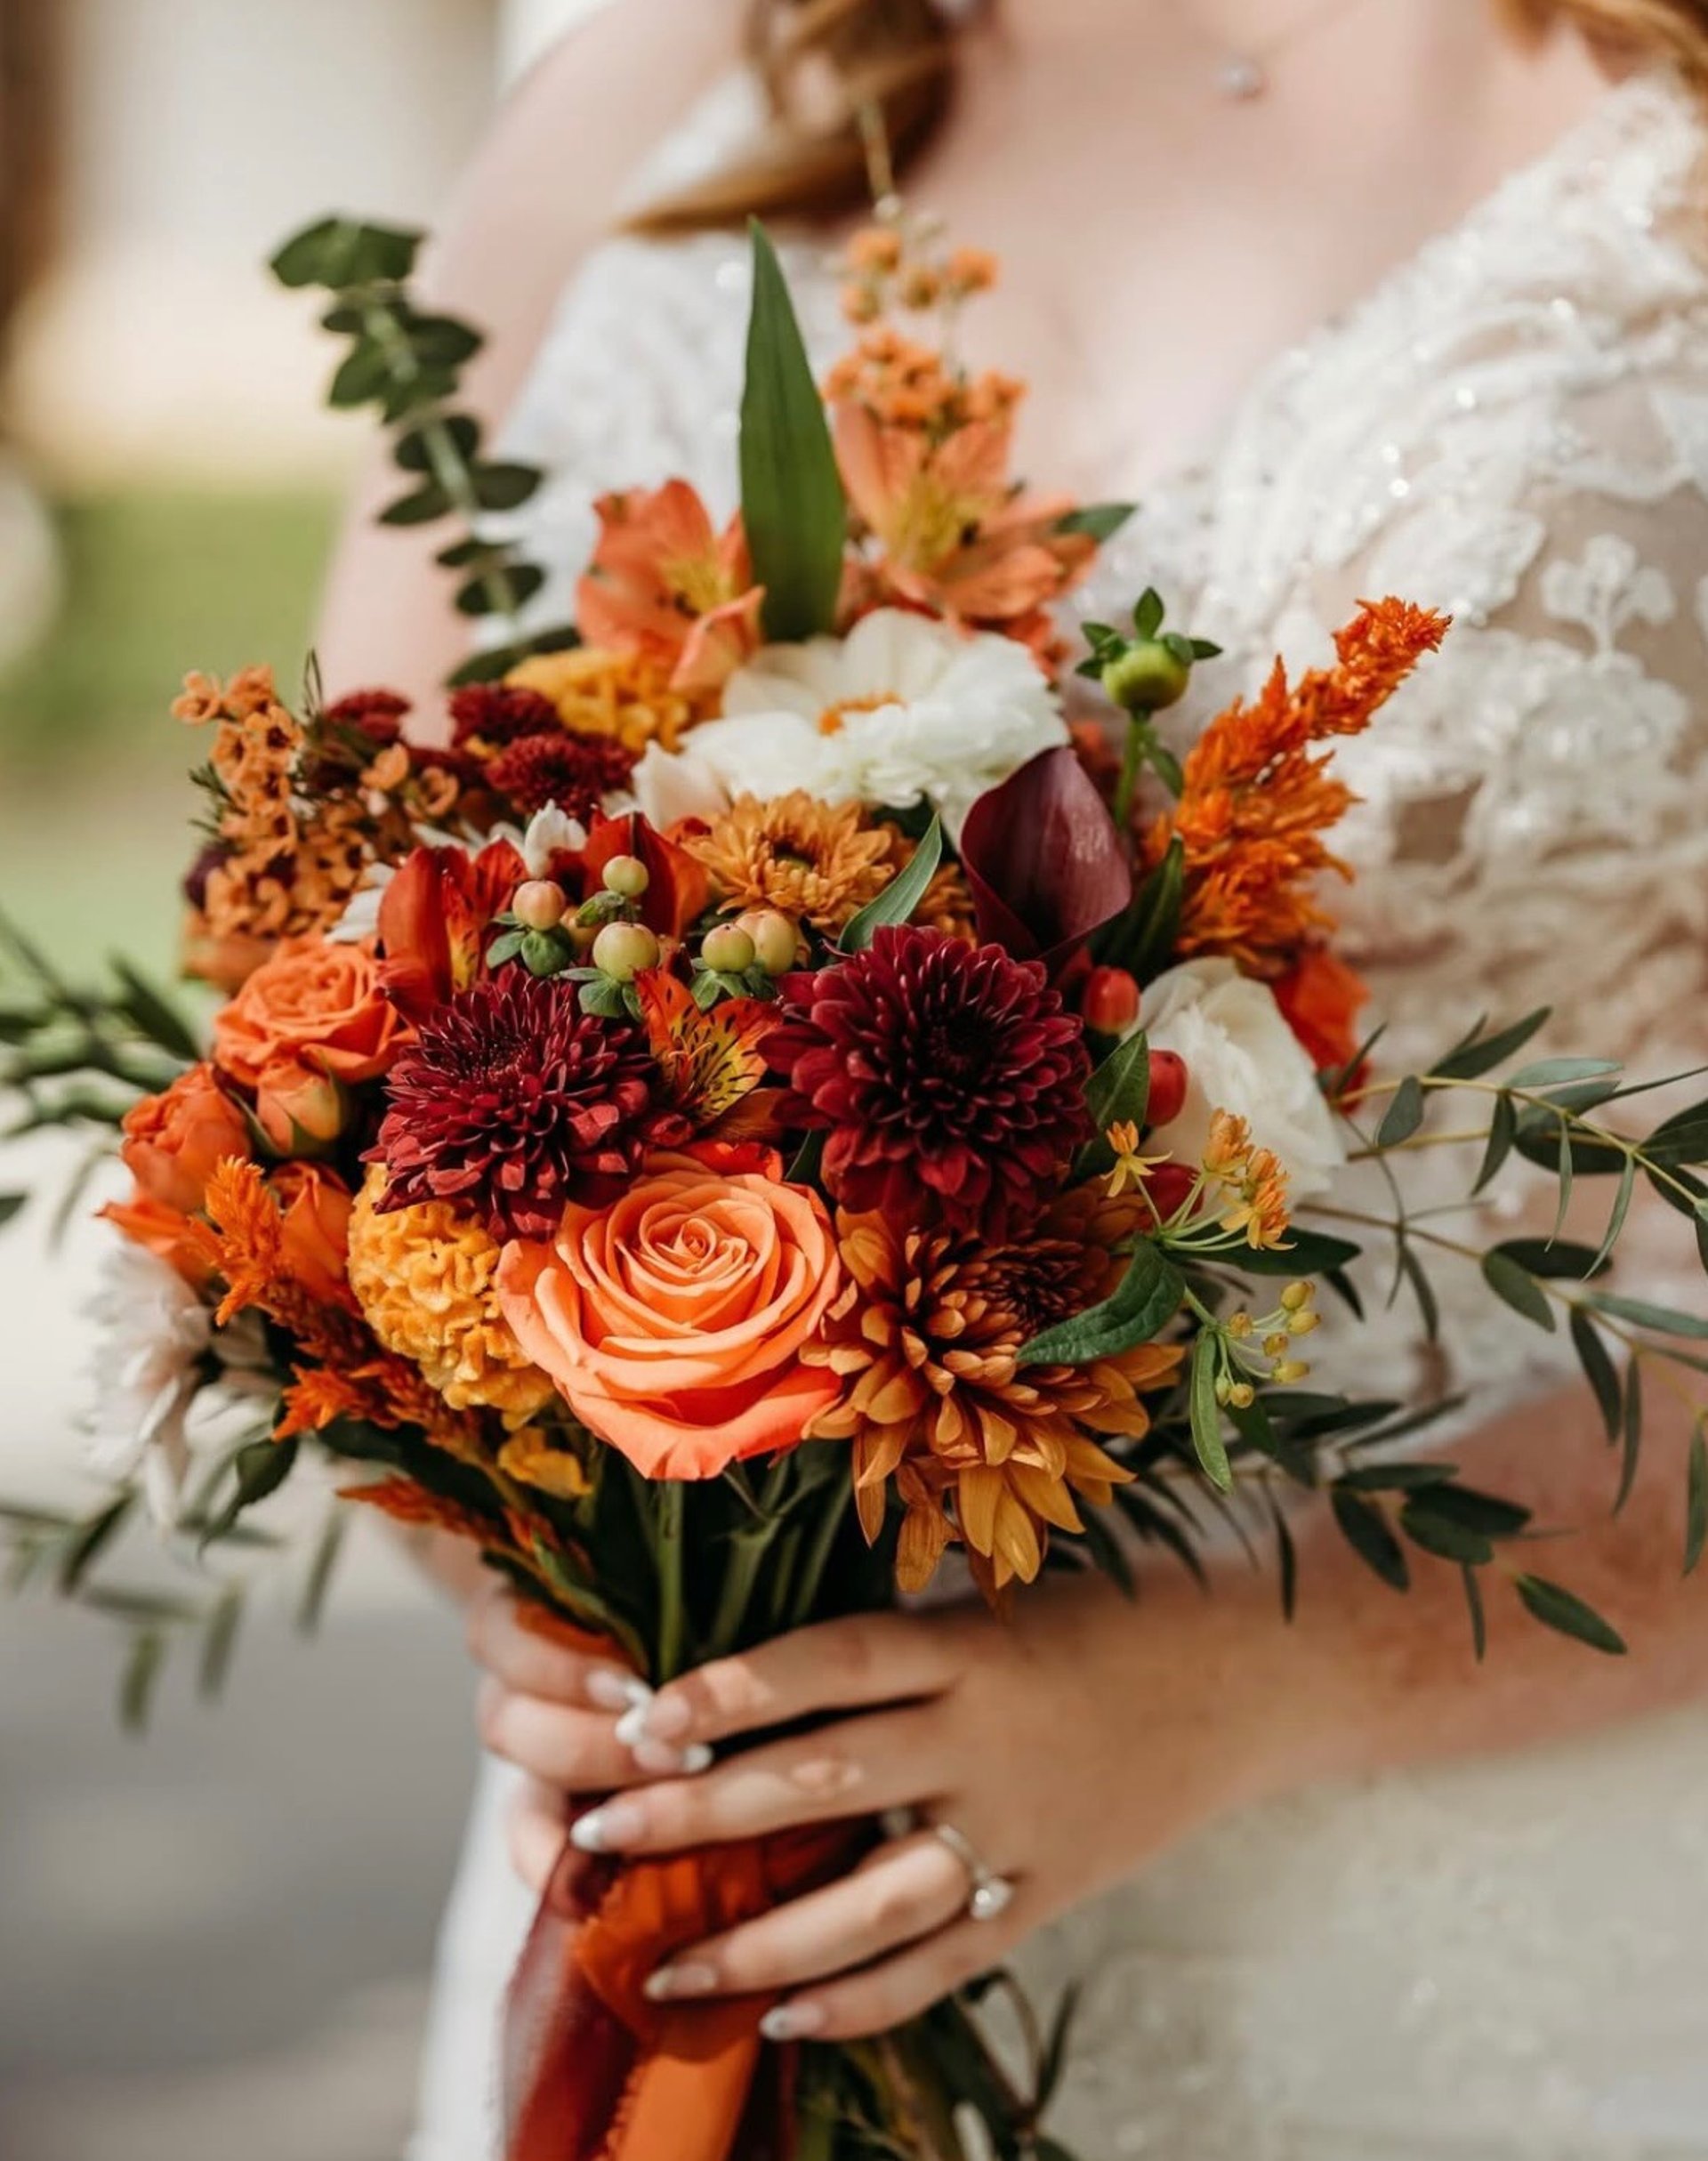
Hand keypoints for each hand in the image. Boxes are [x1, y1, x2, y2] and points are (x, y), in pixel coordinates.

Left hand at [475, 1566, 1328, 2041]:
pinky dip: (861, 2000)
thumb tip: (749, 1675)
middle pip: (821, 1780)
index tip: (639, 1719)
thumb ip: (892, 1641)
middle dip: (699, 1814)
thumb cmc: (1105, 1614)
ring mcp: (1018, 1829)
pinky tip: (782, 2021)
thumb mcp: (994, 1600)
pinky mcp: (1049, 1894)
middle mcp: (984, 1739)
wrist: (1247, 1674)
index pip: (827, 1663)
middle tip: (597, 1836)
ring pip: (870, 1901)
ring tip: (662, 1970)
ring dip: (759, 1943)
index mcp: (966, 1647)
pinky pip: (942, 1965)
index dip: (729, 1691)